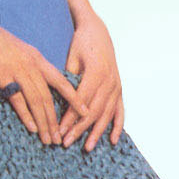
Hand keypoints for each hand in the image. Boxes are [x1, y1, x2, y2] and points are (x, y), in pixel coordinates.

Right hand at [0, 13, 87, 144]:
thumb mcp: (18, 50)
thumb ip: (28, 65)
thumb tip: (32, 80)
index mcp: (37, 58)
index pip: (62, 81)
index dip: (75, 98)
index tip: (85, 112)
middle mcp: (32, 66)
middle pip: (49, 97)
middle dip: (56, 120)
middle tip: (59, 138)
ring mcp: (18, 71)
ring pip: (37, 101)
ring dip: (44, 123)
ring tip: (48, 139)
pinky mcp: (3, 77)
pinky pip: (18, 100)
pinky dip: (26, 115)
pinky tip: (32, 128)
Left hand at [58, 11, 123, 151]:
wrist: (98, 31)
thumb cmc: (81, 44)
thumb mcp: (71, 58)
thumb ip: (69, 80)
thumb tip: (58, 104)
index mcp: (96, 73)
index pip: (81, 101)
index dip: (70, 117)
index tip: (59, 130)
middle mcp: (109, 81)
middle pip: (93, 111)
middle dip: (79, 129)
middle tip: (66, 143)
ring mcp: (117, 86)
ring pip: (106, 114)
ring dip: (96, 132)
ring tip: (86, 147)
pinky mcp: (119, 89)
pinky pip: (120, 110)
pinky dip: (117, 126)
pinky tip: (113, 140)